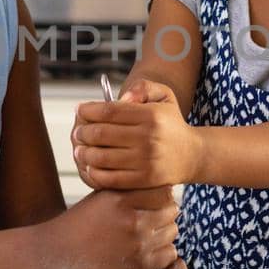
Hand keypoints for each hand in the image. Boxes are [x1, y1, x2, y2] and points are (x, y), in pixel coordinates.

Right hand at [45, 186, 178, 268]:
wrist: (58, 252)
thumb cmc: (81, 221)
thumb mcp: (101, 197)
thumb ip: (129, 189)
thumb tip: (161, 185)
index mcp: (120, 197)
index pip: (163, 190)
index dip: (161, 195)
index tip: (153, 201)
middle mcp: (131, 218)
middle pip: (171, 210)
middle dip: (165, 213)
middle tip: (153, 218)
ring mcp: (136, 243)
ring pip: (172, 231)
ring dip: (164, 232)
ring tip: (149, 233)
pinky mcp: (138, 264)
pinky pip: (169, 254)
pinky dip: (162, 252)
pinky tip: (148, 250)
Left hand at [72, 79, 201, 190]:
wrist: (191, 155)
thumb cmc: (170, 123)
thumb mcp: (164, 96)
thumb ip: (143, 88)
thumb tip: (121, 98)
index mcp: (150, 115)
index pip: (109, 111)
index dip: (88, 110)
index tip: (79, 110)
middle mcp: (148, 138)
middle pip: (101, 134)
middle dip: (82, 132)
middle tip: (77, 133)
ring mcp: (146, 161)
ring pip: (101, 158)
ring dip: (84, 153)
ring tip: (79, 149)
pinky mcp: (144, 180)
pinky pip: (110, 178)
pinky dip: (94, 173)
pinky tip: (90, 167)